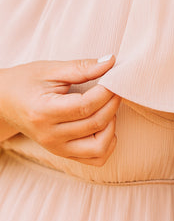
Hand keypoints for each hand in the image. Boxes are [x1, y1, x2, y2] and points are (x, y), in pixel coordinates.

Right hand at [0, 57, 120, 165]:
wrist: (4, 101)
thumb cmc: (26, 81)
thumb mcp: (51, 69)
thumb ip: (82, 67)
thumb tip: (111, 61)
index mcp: (44, 111)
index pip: (86, 106)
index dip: (107, 92)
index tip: (114, 78)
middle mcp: (50, 135)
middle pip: (95, 124)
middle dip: (113, 103)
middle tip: (115, 88)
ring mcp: (56, 148)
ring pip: (99, 147)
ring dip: (112, 125)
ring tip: (107, 107)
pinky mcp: (63, 153)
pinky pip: (95, 159)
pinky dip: (107, 144)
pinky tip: (105, 125)